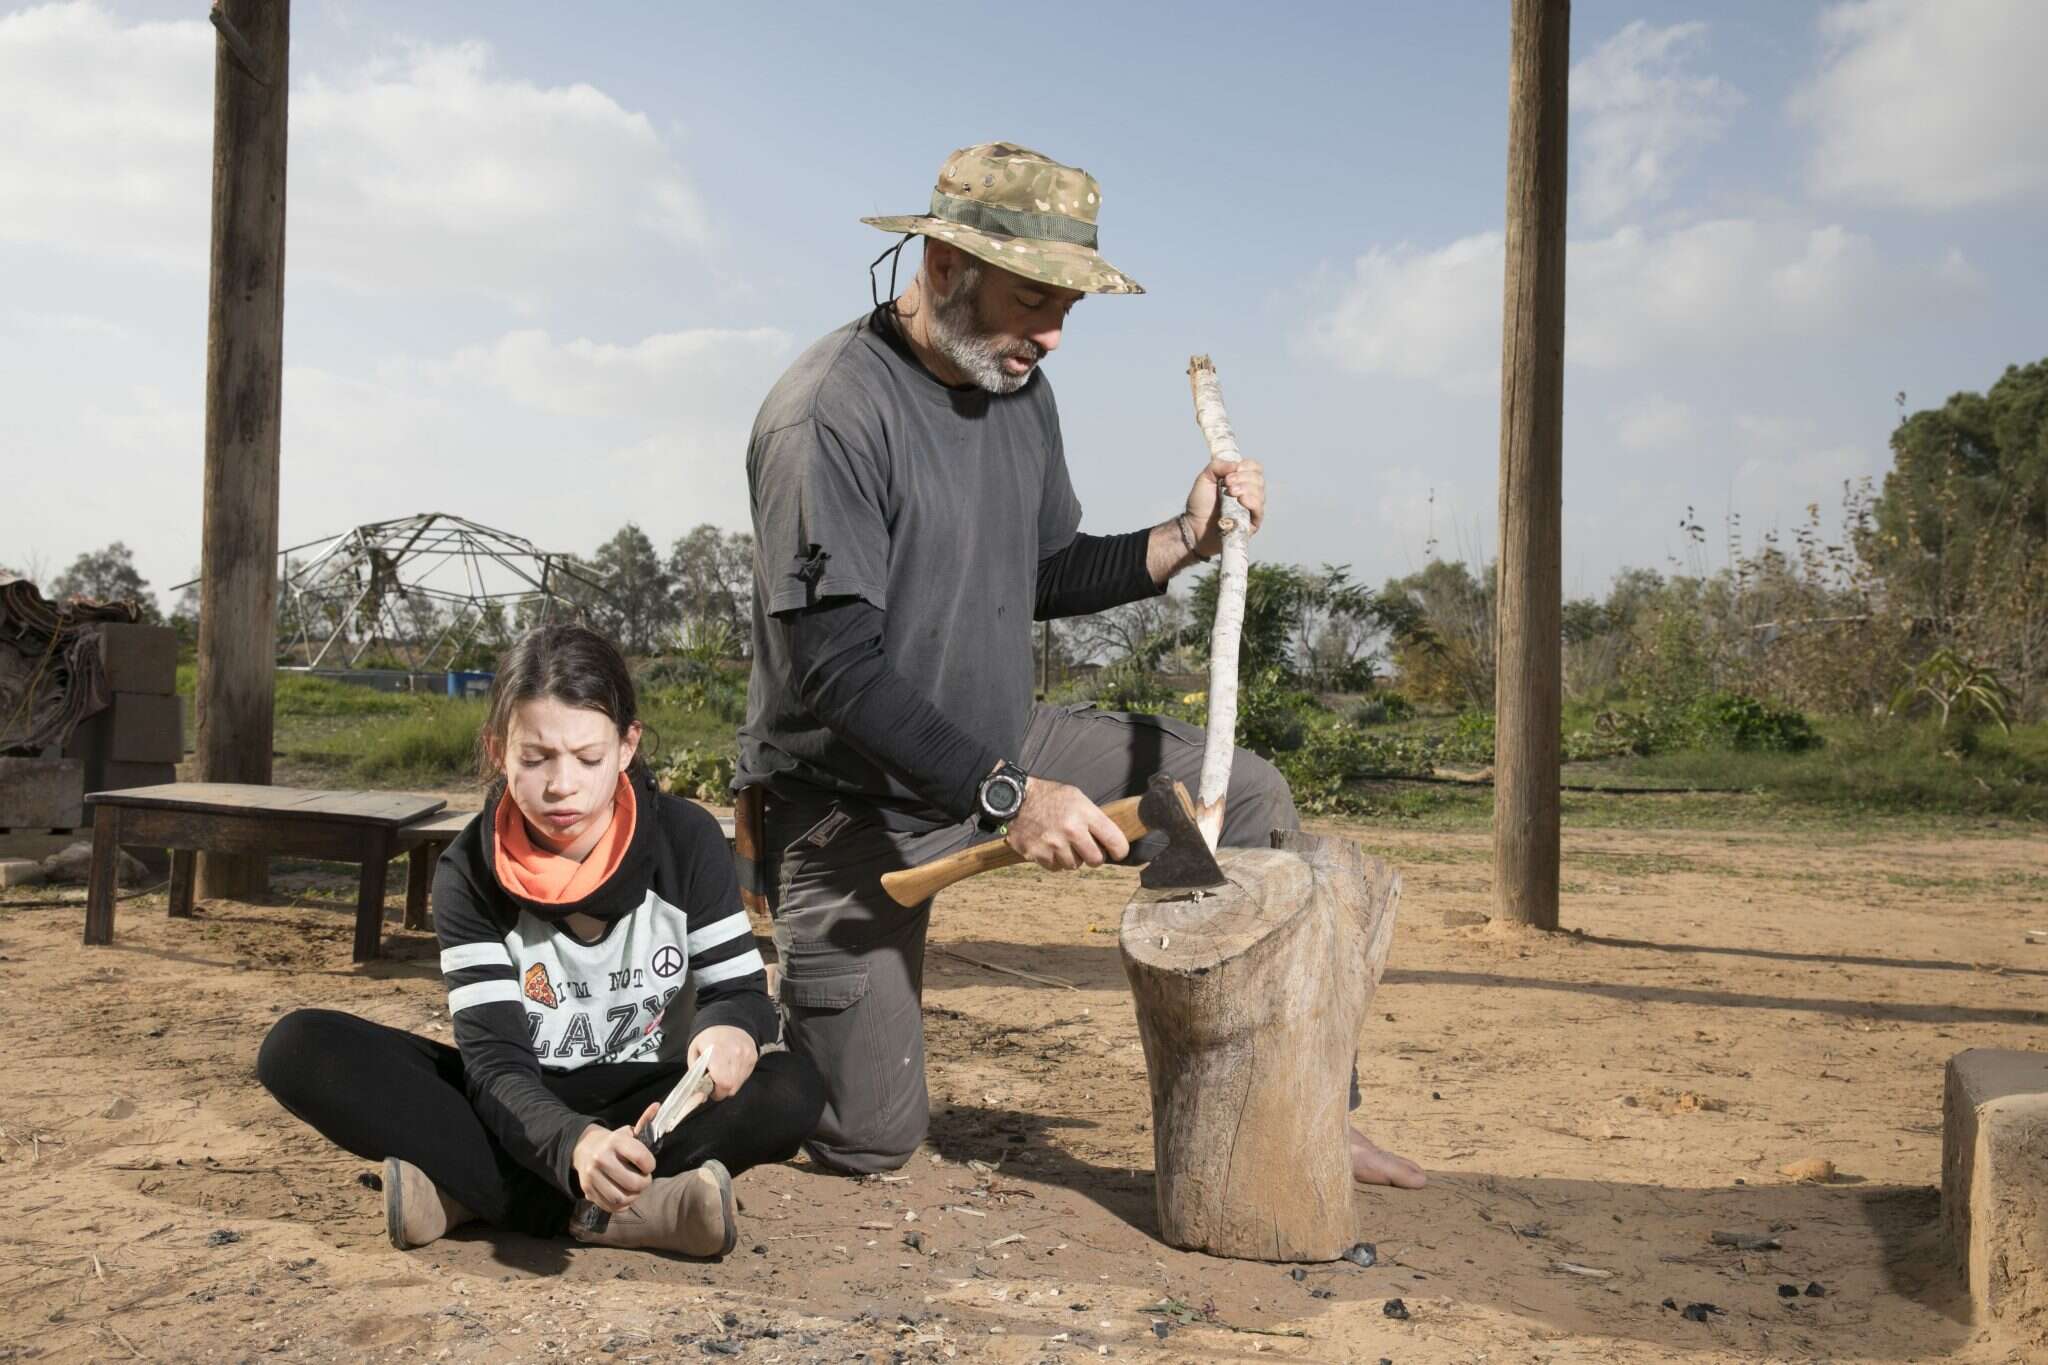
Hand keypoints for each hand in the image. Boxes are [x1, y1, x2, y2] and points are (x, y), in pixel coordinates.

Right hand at [572, 1106, 658, 1212]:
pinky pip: (609, 1206)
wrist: (583, 1148)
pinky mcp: (587, 1189)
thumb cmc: (613, 1142)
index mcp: (615, 1141)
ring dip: (633, 1197)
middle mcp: (601, 1158)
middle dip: (644, 1184)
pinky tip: (625, 1197)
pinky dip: (621, 1206)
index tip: (648, 1165)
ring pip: (620, 1198)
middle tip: (644, 1180)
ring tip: (635, 1190)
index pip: (642, 1159)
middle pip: (633, 1183)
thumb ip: (645, 1122)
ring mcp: (592, 1175)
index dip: (651, 1165)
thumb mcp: (628, 1132)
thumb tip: (657, 1106)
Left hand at [688, 1024, 758, 1100]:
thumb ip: (695, 1072)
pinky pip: (746, 1075)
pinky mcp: (753, 1056)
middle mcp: (734, 1054)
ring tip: (724, 1073)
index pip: (724, 1083)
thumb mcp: (694, 1051)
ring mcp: (746, 1055)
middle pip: (732, 1086)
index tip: (712, 1092)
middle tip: (717, 1084)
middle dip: (723, 1090)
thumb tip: (700, 1092)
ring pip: (740, 1082)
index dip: (718, 1092)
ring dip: (731, 1083)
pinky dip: (738, 1076)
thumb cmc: (708, 1037)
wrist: (726, 1022)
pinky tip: (731, 1067)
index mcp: (717, 1053)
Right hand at [1004, 777, 1129, 870]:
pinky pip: (1055, 867)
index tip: (1117, 852)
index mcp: (1084, 814)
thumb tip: (1112, 841)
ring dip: (1071, 857)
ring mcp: (1053, 844)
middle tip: (1087, 848)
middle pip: (1096, 860)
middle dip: (1094, 856)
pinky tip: (1049, 846)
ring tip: (1063, 842)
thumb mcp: (1077, 798)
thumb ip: (1094, 818)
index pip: (1114, 841)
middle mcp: (1070, 831)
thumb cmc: (1050, 797)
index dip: (1120, 850)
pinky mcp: (1037, 854)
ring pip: (1074, 865)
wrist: (1016, 799)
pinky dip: (1054, 860)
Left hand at [1184, 455, 1265, 556]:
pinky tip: (1241, 500)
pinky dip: (1251, 501)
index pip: (1254, 468)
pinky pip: (1259, 509)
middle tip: (1227, 483)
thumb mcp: (1205, 478)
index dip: (1246, 466)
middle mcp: (1249, 493)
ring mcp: (1251, 508)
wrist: (1194, 526)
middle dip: (1243, 477)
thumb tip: (1236, 464)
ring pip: (1260, 492)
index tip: (1231, 472)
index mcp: (1241, 480)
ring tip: (1230, 492)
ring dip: (1246, 488)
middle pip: (1259, 479)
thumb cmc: (1200, 504)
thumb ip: (1218, 465)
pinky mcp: (1252, 523)